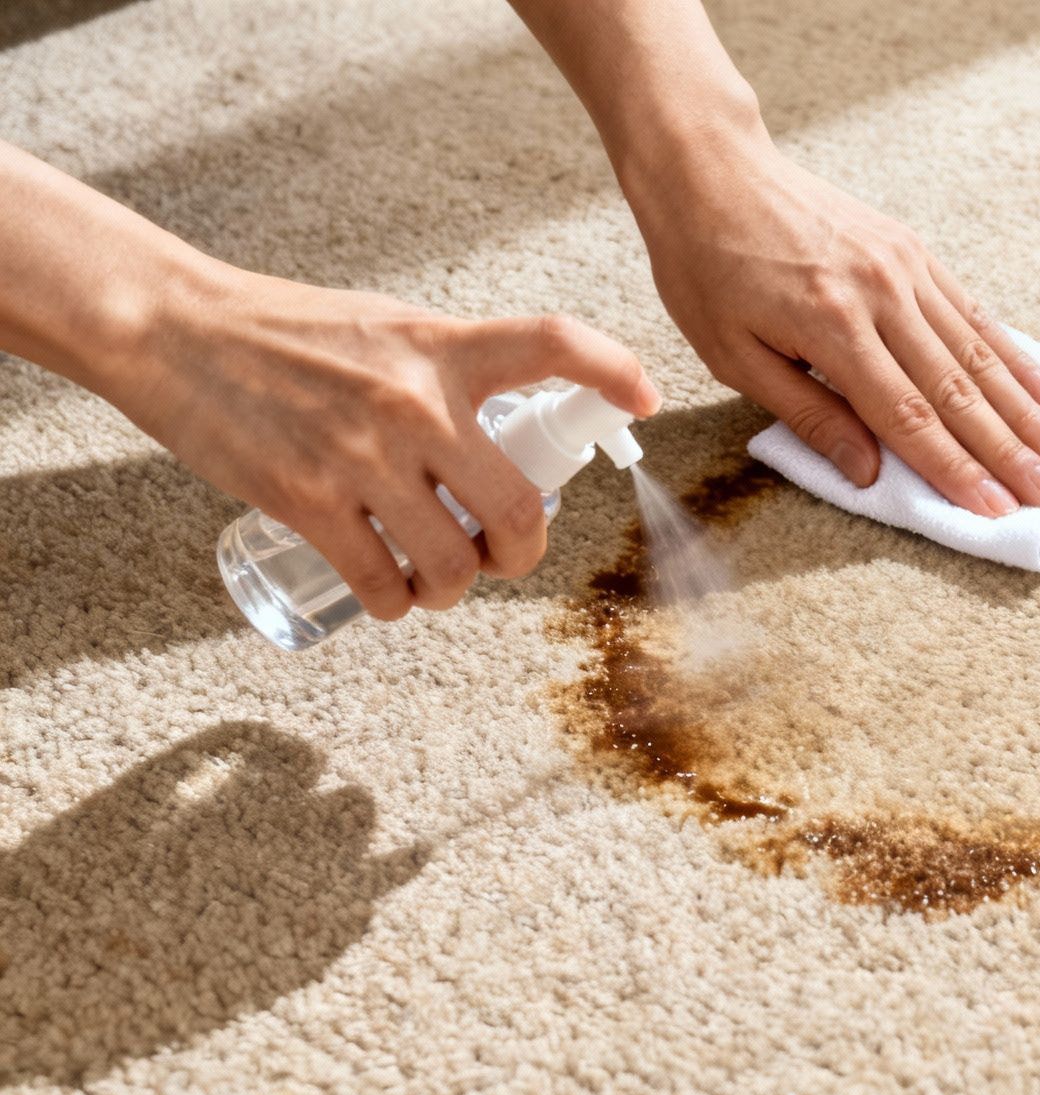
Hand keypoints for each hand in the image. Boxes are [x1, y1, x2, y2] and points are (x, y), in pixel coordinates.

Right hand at [117, 266, 656, 620]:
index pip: (551, 342)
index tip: (645, 400)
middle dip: (521, 551)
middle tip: (502, 555)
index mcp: (440, 346)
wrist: (173, 328)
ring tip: (437, 579)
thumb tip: (497, 430)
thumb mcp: (385, 325)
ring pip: (452, 562)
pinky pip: (382, 584)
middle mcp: (413, 400)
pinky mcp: (306, 501)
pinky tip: (390, 594)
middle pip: (518, 505)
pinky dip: (396, 604)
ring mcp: (361, 455)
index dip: (613, 370)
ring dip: (454, 589)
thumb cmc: (283, 330)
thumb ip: (445, 369)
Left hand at [629, 134, 1039, 516]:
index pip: (906, 416)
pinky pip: (972, 313)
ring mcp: (904, 268)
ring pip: (977, 354)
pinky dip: (1012, 357)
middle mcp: (880, 295)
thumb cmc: (707, 268)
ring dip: (1026, 411)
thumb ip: (807, 414)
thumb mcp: (732, 354)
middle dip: (1010, 450)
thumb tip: (868, 473)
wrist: (713, 170)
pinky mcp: (913, 251)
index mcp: (831, 327)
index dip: (954, 468)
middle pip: (957, 390)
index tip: (994, 509)